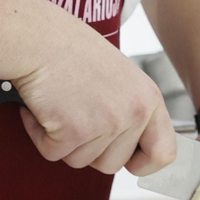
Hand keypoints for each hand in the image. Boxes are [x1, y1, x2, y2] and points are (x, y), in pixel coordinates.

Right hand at [12, 13, 177, 176]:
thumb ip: (129, 110)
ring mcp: (105, 124)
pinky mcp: (74, 131)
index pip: (163, 153)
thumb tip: (125, 145)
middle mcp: (134, 113)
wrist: (36, 36)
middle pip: (113, 164)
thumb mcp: (119, 77)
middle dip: (88, 148)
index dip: (142, 163)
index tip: (126, 159)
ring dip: (62, 140)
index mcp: (149, 99)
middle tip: (74, 117)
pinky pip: (52, 152)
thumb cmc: (69, 48)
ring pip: (80, 161)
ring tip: (56, 105)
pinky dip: (39, 134)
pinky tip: (38, 107)